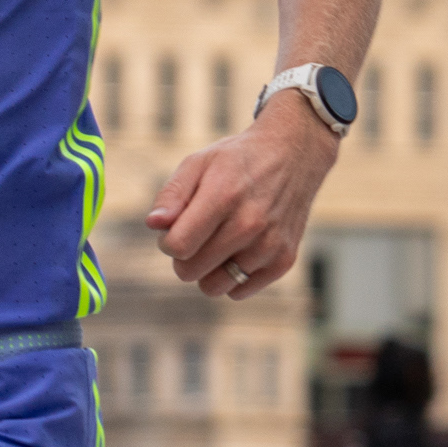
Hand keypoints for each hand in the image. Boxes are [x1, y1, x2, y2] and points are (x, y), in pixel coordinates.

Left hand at [146, 95, 338, 299]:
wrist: (293, 155)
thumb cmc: (236, 161)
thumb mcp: (198, 163)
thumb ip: (171, 195)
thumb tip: (154, 224)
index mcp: (224, 196)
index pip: (177, 246)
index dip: (167, 241)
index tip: (175, 228)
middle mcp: (250, 224)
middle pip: (190, 270)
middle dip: (184, 256)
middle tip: (197, 233)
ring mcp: (270, 245)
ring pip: (213, 287)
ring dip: (207, 270)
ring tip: (217, 243)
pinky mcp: (284, 260)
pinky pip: (240, 291)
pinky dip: (232, 277)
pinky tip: (238, 250)